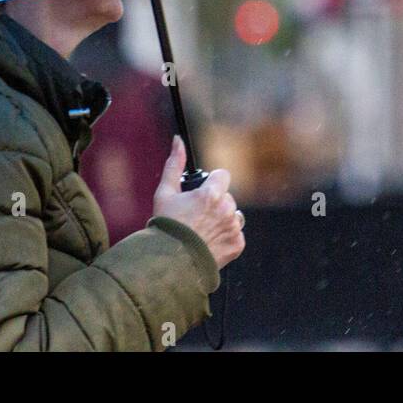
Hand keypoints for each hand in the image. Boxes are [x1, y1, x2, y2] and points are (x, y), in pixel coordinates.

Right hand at [152, 136, 245, 269]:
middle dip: (216, 203)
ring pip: (234, 215)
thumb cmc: (166, 226)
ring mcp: (233, 228)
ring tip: (204, 230)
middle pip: (227, 197)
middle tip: (197, 216)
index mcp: (211, 194)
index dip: (213, 183)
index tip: (203, 192)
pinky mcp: (237, 244)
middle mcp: (226, 209)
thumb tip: (178, 140)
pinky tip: (209, 242)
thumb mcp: (165, 192)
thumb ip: (175, 164)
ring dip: (223, 219)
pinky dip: (226, 237)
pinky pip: (236, 234)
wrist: (170, 262)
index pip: (223, 176)